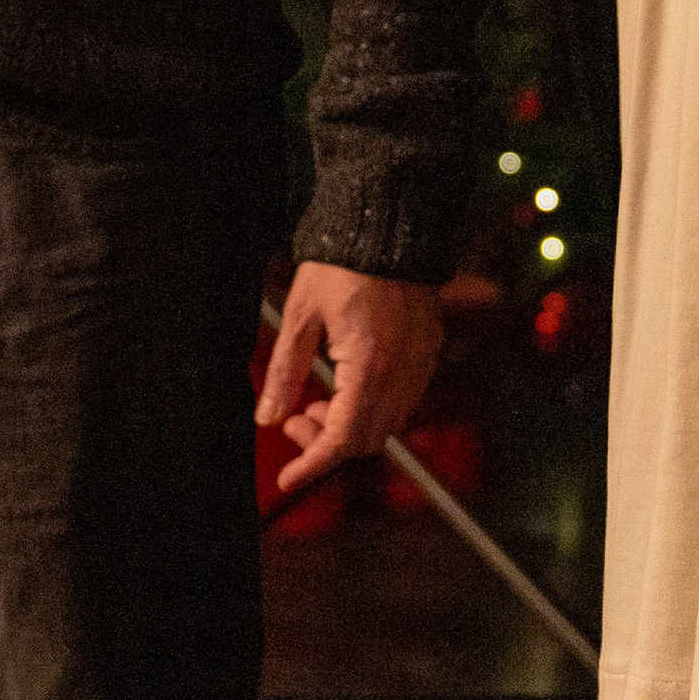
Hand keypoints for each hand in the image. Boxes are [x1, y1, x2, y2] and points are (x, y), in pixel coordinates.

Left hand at [255, 261, 445, 493]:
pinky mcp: (429, 346)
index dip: (313, 463)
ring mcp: (421, 358)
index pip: (343, 437)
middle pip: (368, 438)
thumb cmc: (341, 262)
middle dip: (328, 442)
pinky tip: (348, 386)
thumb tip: (269, 415)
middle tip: (296, 423)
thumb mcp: (299, 316)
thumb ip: (284, 372)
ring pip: (389, 421)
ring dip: (352, 426)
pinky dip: (375, 405)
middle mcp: (402, 369)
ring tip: (318, 402)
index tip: (290, 478)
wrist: (385, 222)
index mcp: (369, 364)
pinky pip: (405, 397)